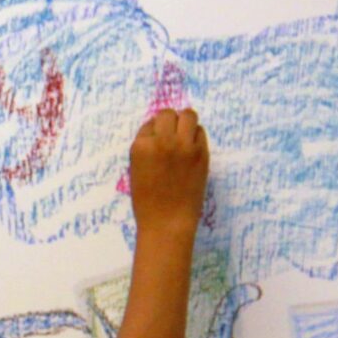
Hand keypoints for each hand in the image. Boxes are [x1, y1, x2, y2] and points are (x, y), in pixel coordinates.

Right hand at [128, 108, 207, 232]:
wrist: (167, 223)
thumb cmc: (147, 203)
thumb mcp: (136, 171)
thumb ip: (145, 150)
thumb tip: (158, 131)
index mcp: (141, 147)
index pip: (149, 124)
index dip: (154, 132)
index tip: (157, 143)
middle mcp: (161, 141)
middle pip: (167, 114)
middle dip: (169, 122)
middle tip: (171, 135)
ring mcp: (183, 145)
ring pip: (188, 115)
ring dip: (185, 122)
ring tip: (184, 135)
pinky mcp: (201, 152)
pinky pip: (200, 131)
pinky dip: (196, 136)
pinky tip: (192, 149)